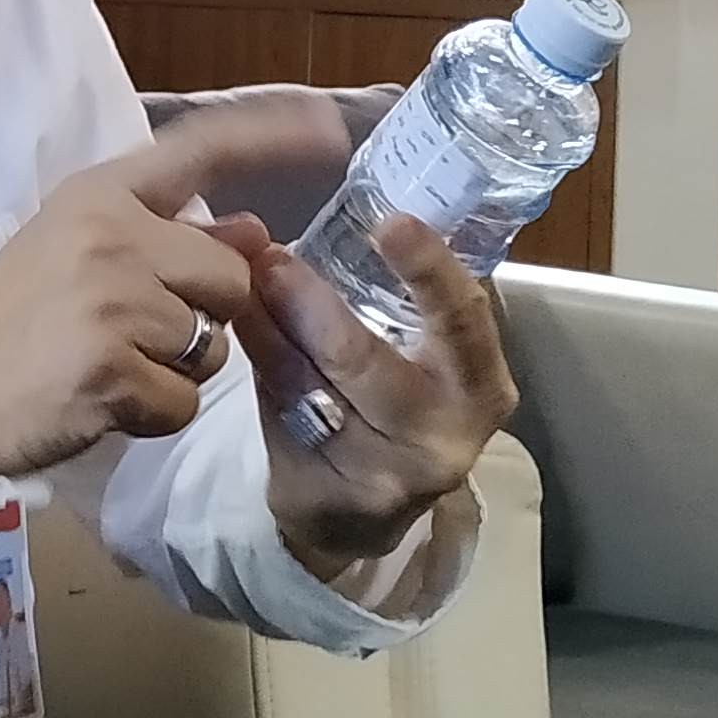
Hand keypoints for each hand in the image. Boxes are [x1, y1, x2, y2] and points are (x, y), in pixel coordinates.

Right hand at [0, 95, 348, 479]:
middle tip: (134, 336)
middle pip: (230, 277)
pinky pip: (183, 402)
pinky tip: (97, 403)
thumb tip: (254, 232)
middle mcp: (112, 234)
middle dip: (203, 317)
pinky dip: (151, 416)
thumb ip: (163, 238)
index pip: (201, 147)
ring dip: (175, 372)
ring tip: (107, 369)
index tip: (330, 128)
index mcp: (101, 195)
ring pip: (212, 345)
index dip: (271, 134)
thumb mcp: (77, 250)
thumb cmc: (7, 318)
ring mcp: (113, 301)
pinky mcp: (112, 368)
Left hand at [227, 214, 518, 580]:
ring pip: (311, 385)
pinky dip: (255, 359)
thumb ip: (400, 290)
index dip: (430, 270)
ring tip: (246, 278)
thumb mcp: (424, 351)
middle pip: (367, 361)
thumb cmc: (398, 403)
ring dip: (270, 324)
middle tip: (273, 255)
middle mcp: (440, 435)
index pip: (464, 322)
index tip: (391, 221)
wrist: (360, 514)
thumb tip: (354, 203)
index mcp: (480, 386)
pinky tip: (237, 322)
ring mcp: (381, 474)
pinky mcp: (323, 493)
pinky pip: (279, 412)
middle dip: (314, 303)